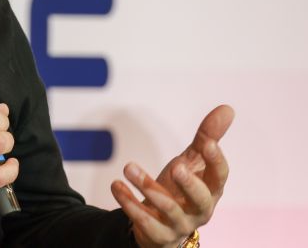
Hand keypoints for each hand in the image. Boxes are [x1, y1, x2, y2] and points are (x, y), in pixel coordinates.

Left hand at [111, 105, 234, 247]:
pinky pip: (144, 221)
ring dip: (147, 187)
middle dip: (189, 184)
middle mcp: (199, 210)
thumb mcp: (191, 162)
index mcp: (211, 191)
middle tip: (176, 166)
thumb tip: (227, 108)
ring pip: (167, 209)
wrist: (160, 224)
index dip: (216, 161)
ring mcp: (179, 224)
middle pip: (200, 199)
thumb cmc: (180, 189)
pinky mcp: (158, 235)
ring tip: (128, 167)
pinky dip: (129, 203)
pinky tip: (116, 185)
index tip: (208, 143)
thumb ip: (206, 138)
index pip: (220, 177)